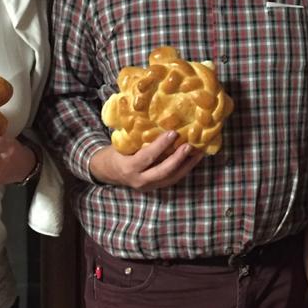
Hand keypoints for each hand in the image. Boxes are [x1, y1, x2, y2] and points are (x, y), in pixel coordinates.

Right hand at [89, 131, 204, 190]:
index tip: (173, 133)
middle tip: (190, 145)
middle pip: (163, 171)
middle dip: (178, 159)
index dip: (161, 146)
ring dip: (187, 165)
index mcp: (129, 167)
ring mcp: (149, 186)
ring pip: (171, 178)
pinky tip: (194, 158)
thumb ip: (137, 138)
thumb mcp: (122, 144)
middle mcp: (139, 180)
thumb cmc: (117, 152)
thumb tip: (158, 120)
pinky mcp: (156, 187)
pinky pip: (172, 179)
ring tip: (199, 152)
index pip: (147, 157)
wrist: (108, 171)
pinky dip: (184, 168)